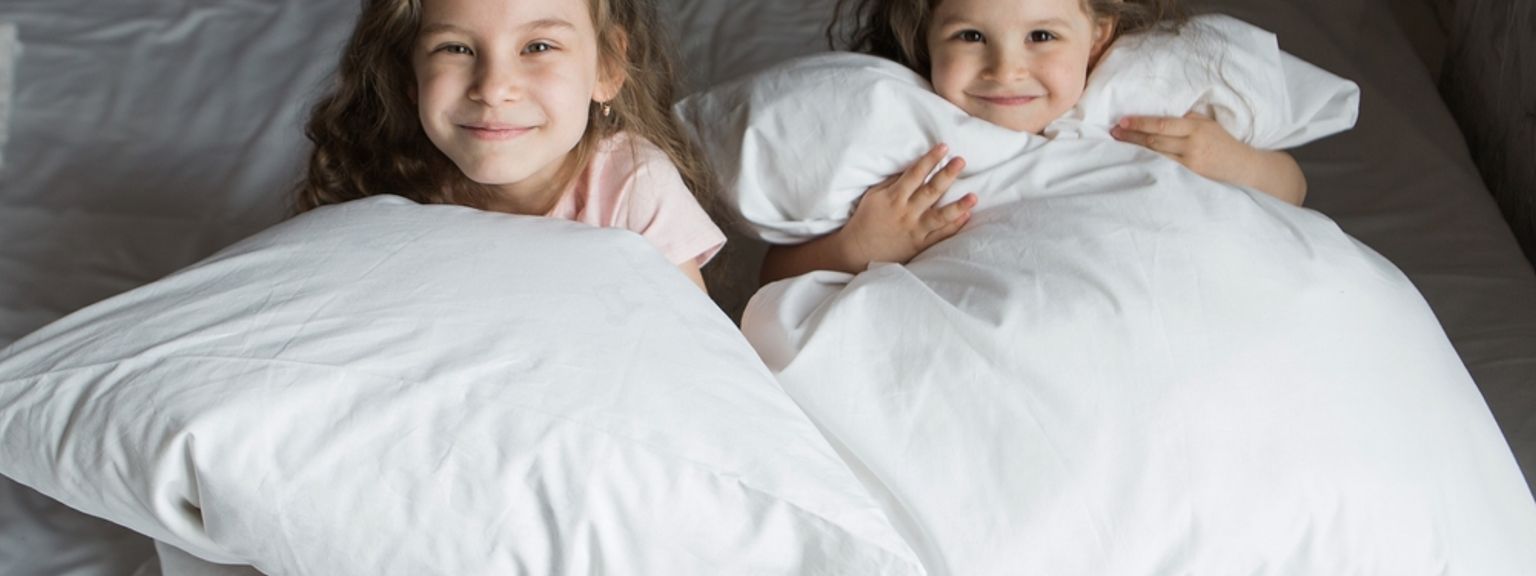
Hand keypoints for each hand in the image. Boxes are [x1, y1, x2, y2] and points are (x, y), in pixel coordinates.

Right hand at [838, 143, 977, 266]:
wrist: (857, 252)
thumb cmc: (865, 219)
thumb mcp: (874, 196)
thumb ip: (893, 183)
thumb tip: (912, 168)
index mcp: (893, 198)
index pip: (914, 175)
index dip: (929, 160)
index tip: (944, 147)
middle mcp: (906, 213)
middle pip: (930, 191)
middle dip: (946, 175)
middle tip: (961, 161)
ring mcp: (914, 230)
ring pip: (939, 216)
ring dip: (957, 205)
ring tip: (974, 196)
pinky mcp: (919, 245)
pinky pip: (939, 236)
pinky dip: (953, 226)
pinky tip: (967, 216)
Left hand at [1112, 112, 1307, 204]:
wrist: (1245, 169)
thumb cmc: (1224, 143)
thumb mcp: (1209, 125)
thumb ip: (1187, 121)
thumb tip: (1160, 118)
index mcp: (1197, 128)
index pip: (1162, 125)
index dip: (1140, 124)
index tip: (1122, 121)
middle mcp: (1193, 146)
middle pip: (1155, 140)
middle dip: (1132, 136)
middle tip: (1112, 132)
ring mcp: (1190, 164)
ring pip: (1157, 155)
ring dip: (1135, 149)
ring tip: (1118, 143)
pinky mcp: (1189, 177)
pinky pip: (1165, 168)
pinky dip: (1148, 162)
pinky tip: (1134, 159)